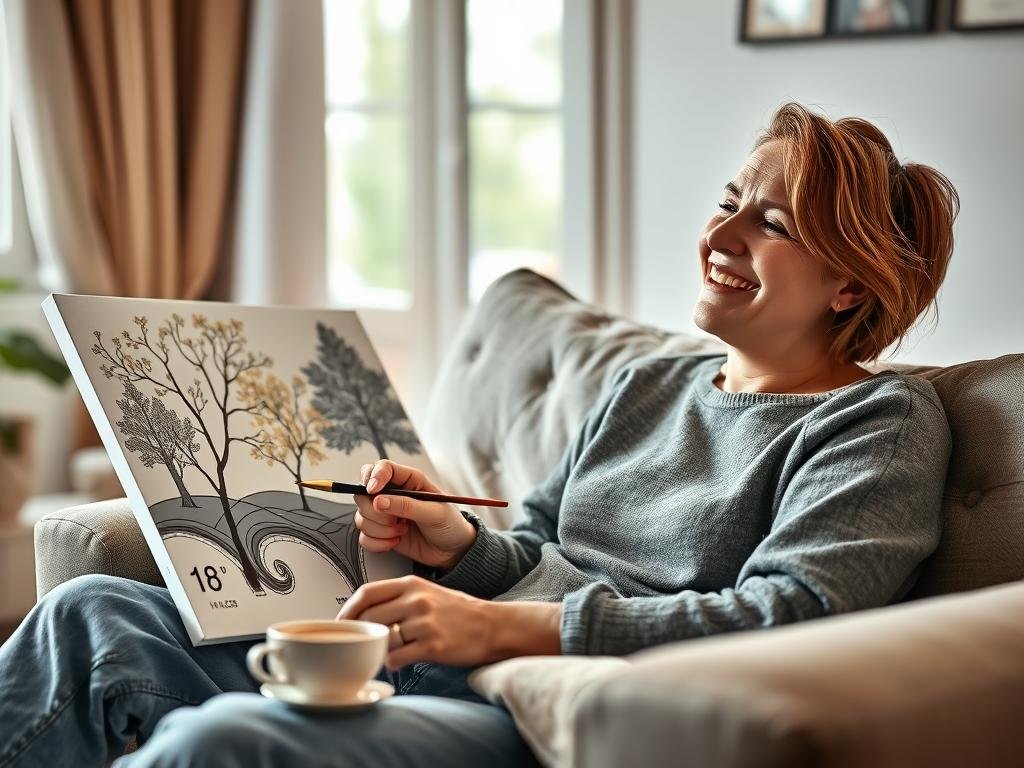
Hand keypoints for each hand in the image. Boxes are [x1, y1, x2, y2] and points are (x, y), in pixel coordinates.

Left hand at [337, 575, 562, 668]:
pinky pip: (397, 657)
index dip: (348, 610)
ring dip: (378, 649)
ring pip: (382, 638)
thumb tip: (365, 613)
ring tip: (384, 652)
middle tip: (357, 644)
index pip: (367, 593)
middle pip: (370, 617)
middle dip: (359, 633)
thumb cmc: (459, 612)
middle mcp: (417, 600)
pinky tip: (399, 662)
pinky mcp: (433, 646)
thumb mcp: (428, 592)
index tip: (342, 624)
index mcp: (412, 584)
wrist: (493, 627)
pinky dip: (391, 663)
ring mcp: (425, 623)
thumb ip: (399, 598)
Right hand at [354, 460, 476, 569]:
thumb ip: (407, 505)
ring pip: (361, 517)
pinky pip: (364, 536)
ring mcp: (385, 514)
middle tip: (396, 520)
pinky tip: (395, 542)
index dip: (373, 477)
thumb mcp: (435, 513)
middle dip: (375, 511)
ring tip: (402, 531)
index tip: (374, 492)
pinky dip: (377, 542)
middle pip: (363, 494)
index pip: (382, 467)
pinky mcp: (381, 532)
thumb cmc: (450, 525)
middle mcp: (393, 495)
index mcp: (409, 480)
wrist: (453, 551)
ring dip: (379, 529)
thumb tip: (379, 500)